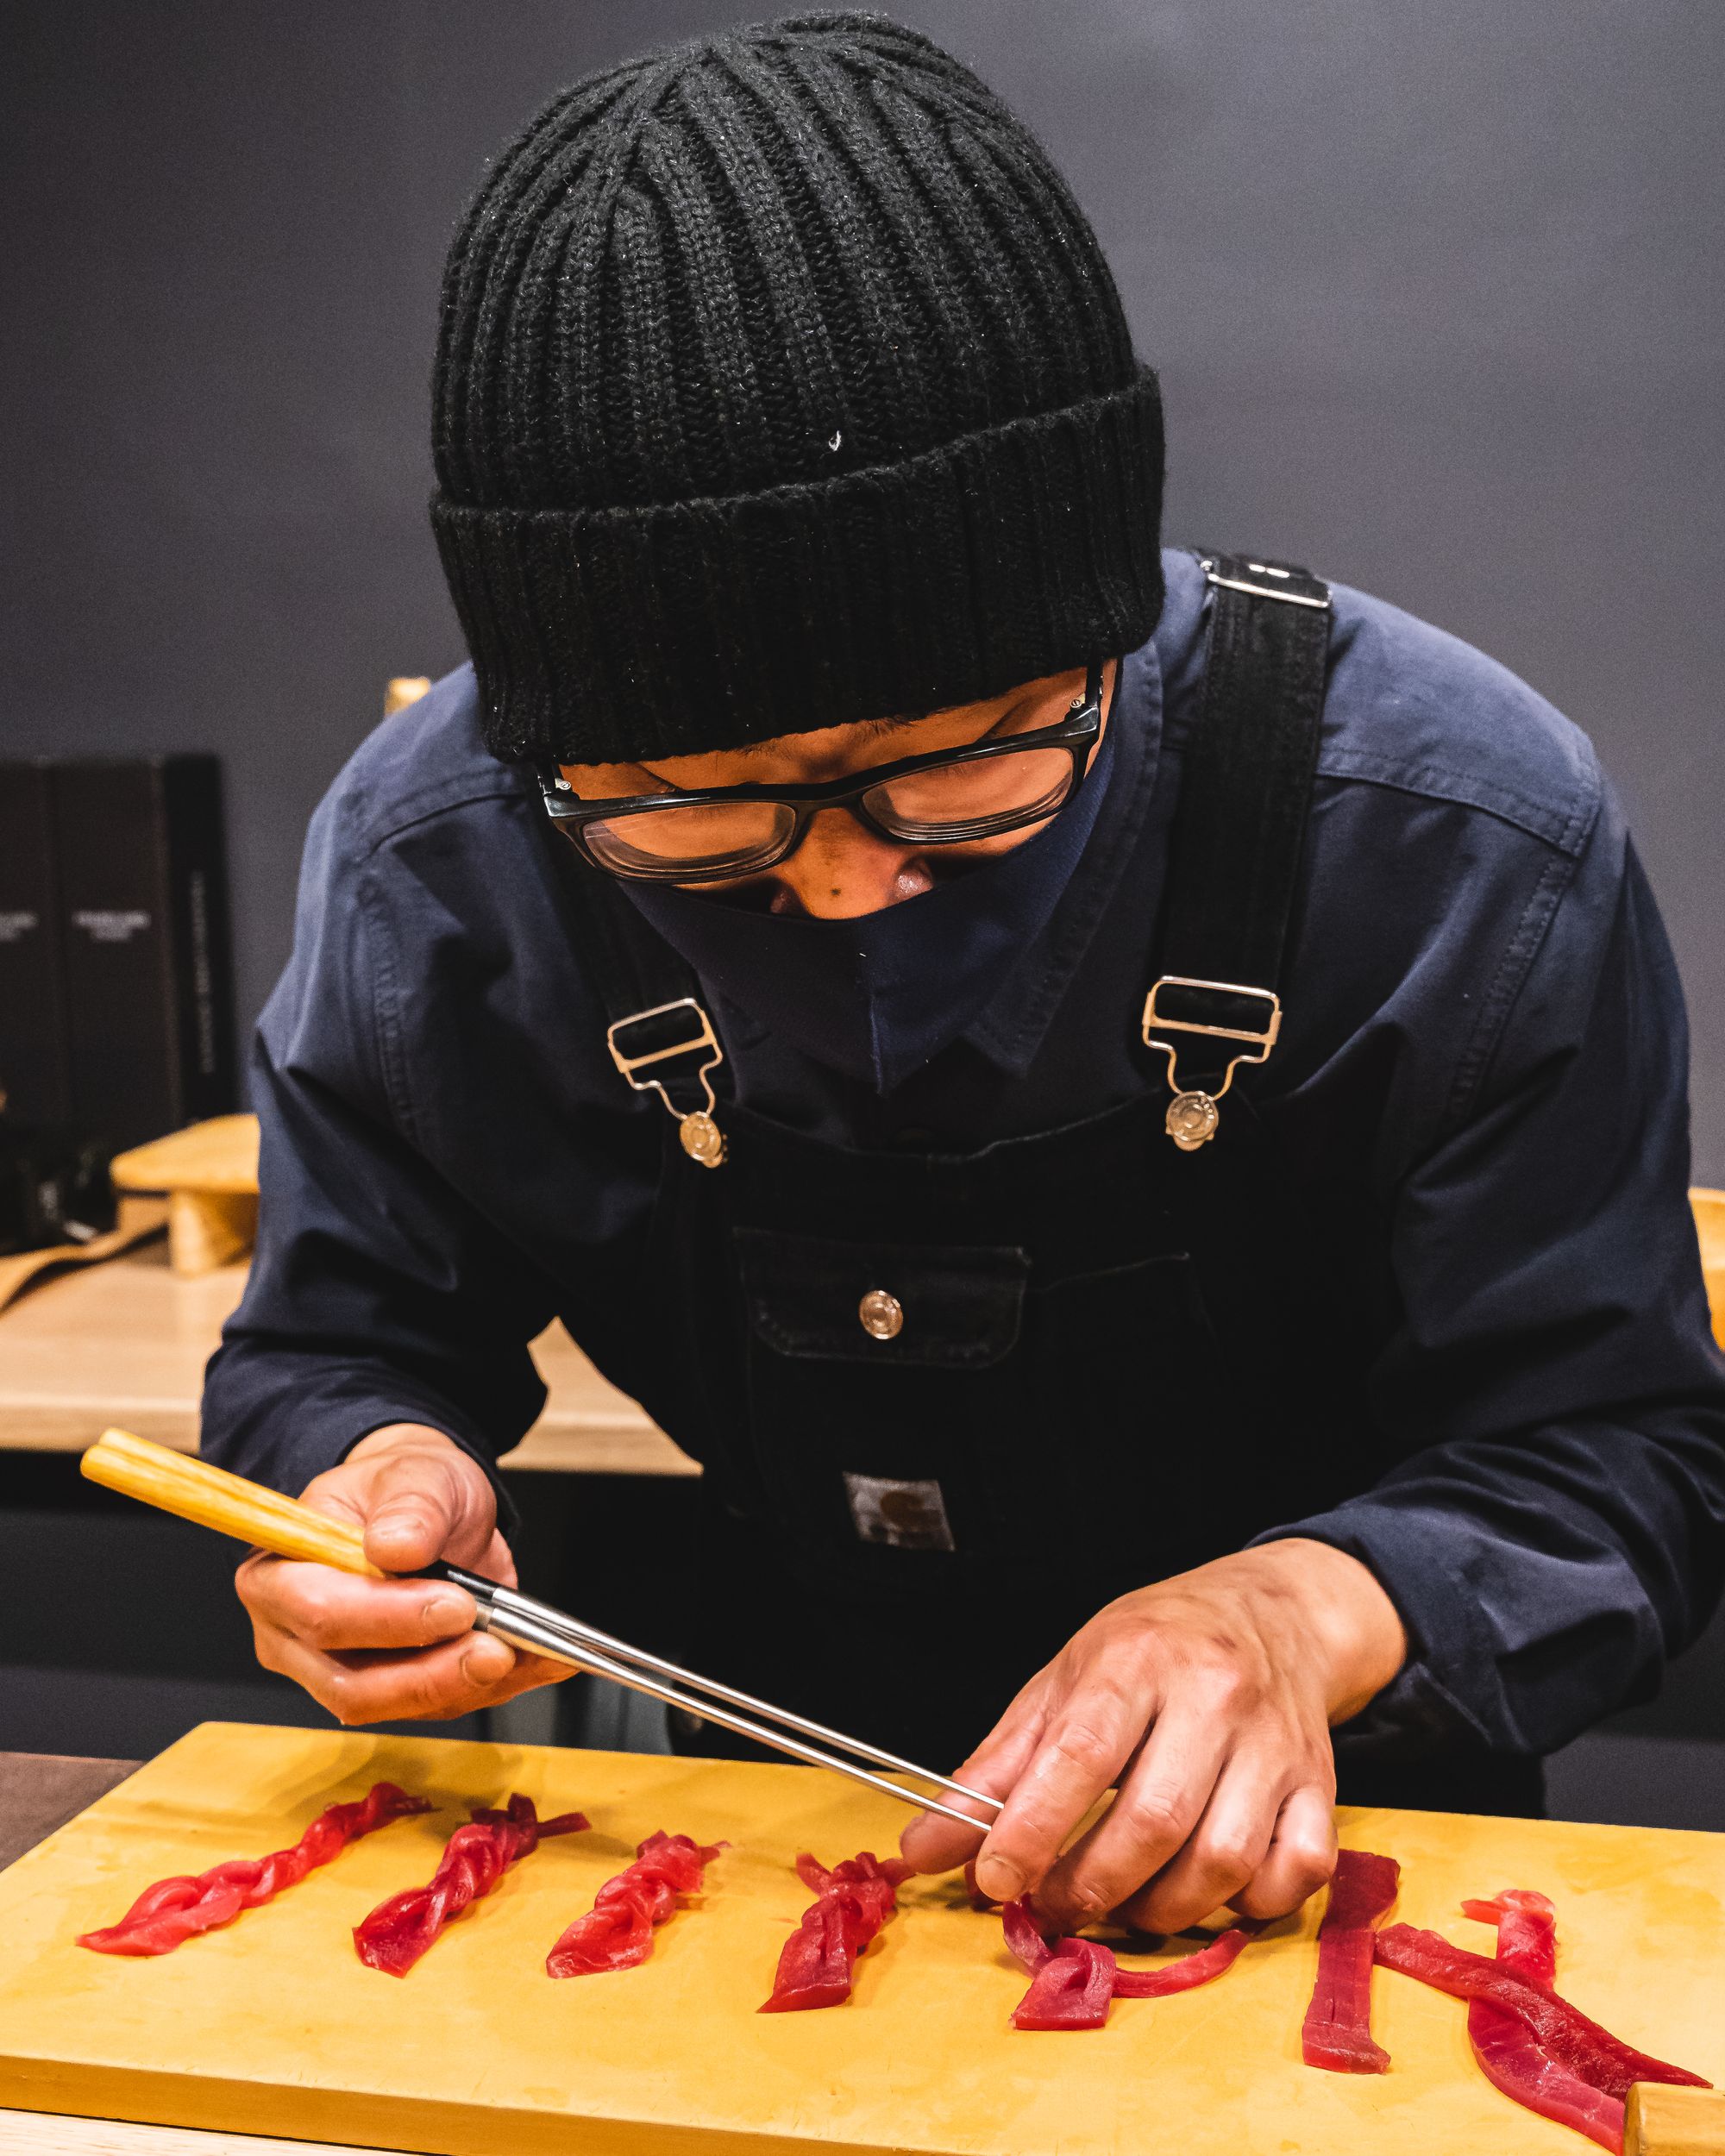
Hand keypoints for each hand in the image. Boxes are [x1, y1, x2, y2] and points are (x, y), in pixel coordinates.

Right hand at [235, 1424, 570, 1723]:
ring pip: (399, 1707)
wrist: (429, 1509)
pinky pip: (439, 1705)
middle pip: (353, 1685)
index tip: (455, 1603)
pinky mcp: (392, 1691)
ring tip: (527, 1652)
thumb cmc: (403, 1487)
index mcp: (279, 1574)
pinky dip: (493, 1687)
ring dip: (468, 1686)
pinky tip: (536, 1661)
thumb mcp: (414, 1473)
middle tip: (497, 1647)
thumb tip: (397, 1547)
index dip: (387, 1618)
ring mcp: (340, 1673)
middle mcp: (296, 1638)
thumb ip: (408, 1506)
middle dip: (432, 1673)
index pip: (319, 1614)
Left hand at [899, 1539, 1405, 1933]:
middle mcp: (1215, 1695)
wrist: (1272, 1615)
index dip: (1033, 1828)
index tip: (994, 1878)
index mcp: (1138, 1658)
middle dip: (1091, 1885)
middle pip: (1155, 1820)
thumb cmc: (1154, 1649)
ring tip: (1119, 1903)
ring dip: (1160, 1908)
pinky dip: (1247, 1905)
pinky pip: (1295, 1872)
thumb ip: (997, 1768)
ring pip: (1224, 1859)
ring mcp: (1277, 1744)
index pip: (1083, 1753)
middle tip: (1052, 1905)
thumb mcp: (1064, 1680)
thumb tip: (925, 1847)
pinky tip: (1206, 1891)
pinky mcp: (1322, 1786)